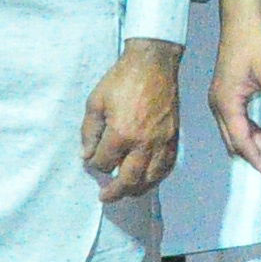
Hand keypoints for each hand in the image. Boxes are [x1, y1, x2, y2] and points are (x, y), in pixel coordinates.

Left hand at [82, 38, 183, 201]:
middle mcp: (143, 142)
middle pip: (128, 180)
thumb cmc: (122, 80)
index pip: (105, 163)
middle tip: (105, 197)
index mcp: (122, 133)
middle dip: (114, 192)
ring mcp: (161, 142)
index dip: (95, 164)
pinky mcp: (173, 138)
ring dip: (136, 190)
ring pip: (150, 179)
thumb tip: (86, 155)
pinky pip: (166, 167)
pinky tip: (147, 180)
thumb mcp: (96, 101)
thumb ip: (89, 132)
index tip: (91, 160)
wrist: (153, 64)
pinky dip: (156, 178)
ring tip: (126, 192)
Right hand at [210, 8, 260, 178]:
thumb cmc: (256, 43)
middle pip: (236, 140)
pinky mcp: (228, 96)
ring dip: (257, 146)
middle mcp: (219, 104)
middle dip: (257, 156)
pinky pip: (238, 122)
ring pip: (237, 133)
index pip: (240, 138)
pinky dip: (253, 133)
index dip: (256, 157)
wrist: (242, 21)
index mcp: (226, 100)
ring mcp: (221, 101)